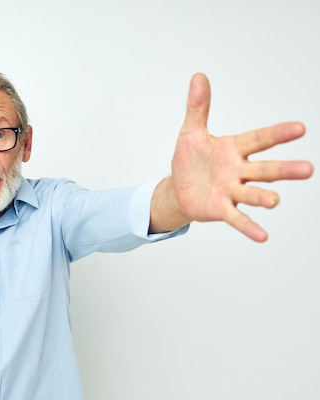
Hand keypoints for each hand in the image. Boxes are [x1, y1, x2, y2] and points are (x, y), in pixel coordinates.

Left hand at [171, 73, 313, 241]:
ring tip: (276, 201)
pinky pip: (237, 218)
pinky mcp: (221, 209)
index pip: (259, 139)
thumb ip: (197, 107)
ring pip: (252, 193)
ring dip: (265, 197)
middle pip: (264, 169)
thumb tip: (198, 77)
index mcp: (234, 149)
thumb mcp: (191, 132)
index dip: (278, 134)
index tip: (300, 128)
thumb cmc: (190, 160)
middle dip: (284, 169)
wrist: (178, 189)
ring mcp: (231, 191)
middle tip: (309, 169)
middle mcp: (238, 170)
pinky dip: (249, 227)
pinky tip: (263, 236)